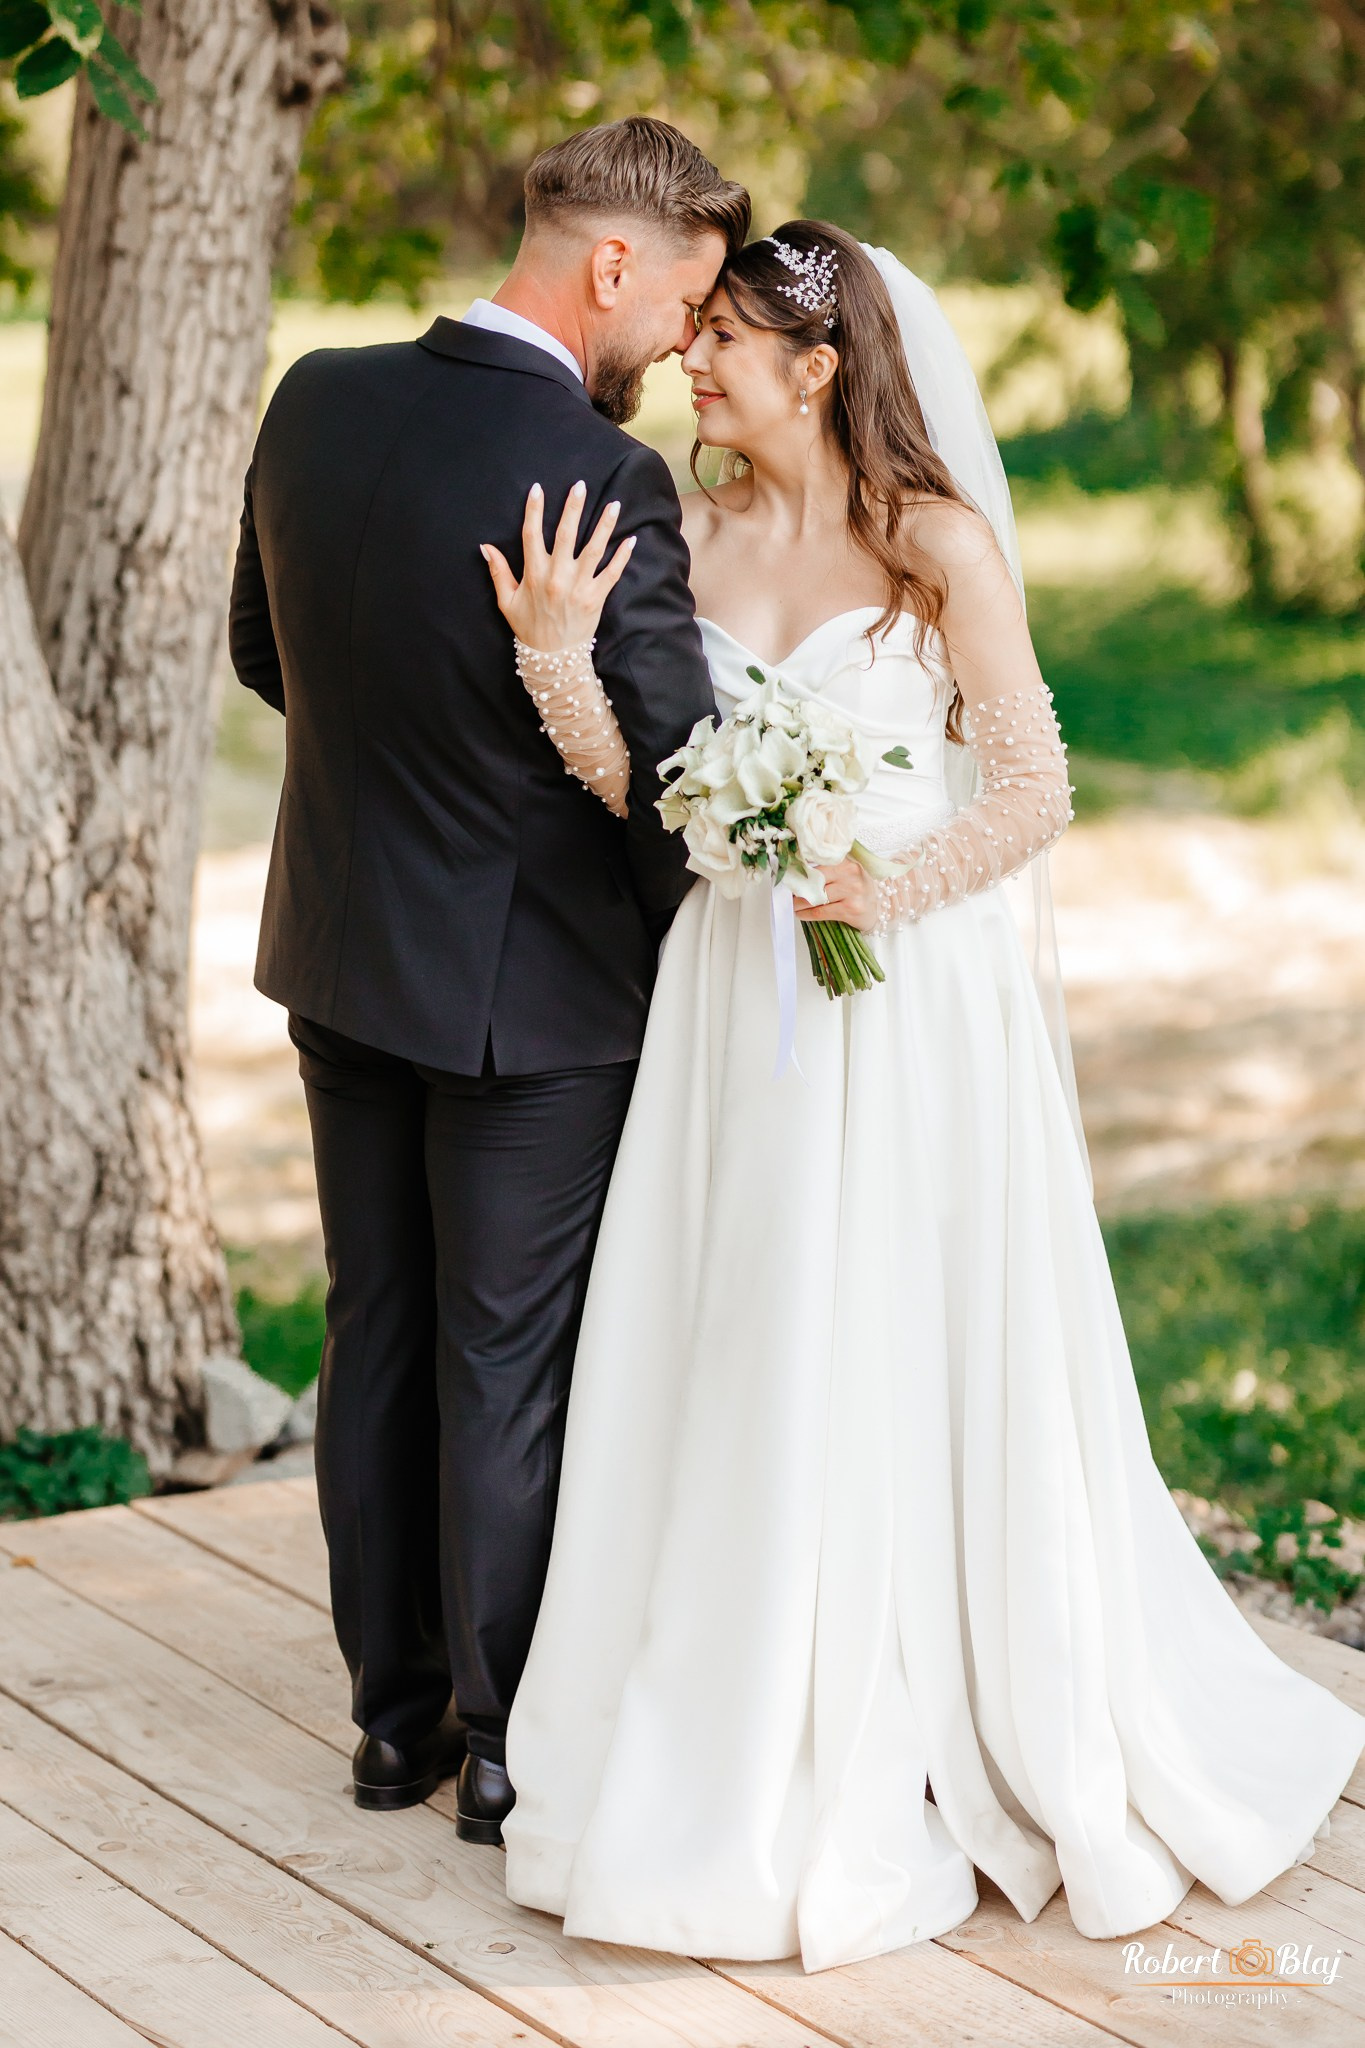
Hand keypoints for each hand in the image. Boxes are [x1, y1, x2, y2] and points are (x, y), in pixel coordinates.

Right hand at [482, 480, 635, 653]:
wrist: (552, 659)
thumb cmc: (528, 628)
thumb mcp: (507, 602)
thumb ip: (499, 572)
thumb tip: (485, 547)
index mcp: (534, 575)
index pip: (531, 535)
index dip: (534, 510)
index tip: (538, 489)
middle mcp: (557, 578)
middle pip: (566, 535)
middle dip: (573, 508)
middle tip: (580, 485)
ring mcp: (579, 587)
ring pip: (593, 550)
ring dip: (604, 526)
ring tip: (614, 504)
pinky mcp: (596, 598)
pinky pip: (612, 573)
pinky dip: (622, 557)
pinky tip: (631, 539)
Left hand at [795, 856, 878, 931]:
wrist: (881, 908)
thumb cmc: (858, 890)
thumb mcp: (847, 874)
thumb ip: (828, 871)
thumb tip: (799, 875)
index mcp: (847, 863)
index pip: (817, 866)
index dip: (801, 874)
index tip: (790, 880)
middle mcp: (851, 875)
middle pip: (815, 881)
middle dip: (799, 889)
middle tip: (790, 894)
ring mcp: (852, 892)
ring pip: (816, 898)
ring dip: (799, 904)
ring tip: (794, 905)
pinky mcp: (850, 910)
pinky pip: (821, 912)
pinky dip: (807, 914)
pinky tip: (801, 914)